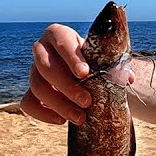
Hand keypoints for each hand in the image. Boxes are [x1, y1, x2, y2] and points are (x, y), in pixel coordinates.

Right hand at [19, 23, 136, 124]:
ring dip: (59, 104)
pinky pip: (27, 102)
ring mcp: (34, 71)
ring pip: (36, 86)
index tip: (85, 73)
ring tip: (80, 117)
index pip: (61, 40)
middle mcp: (42, 50)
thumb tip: (127, 78)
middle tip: (87, 101)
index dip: (71, 57)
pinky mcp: (31, 91)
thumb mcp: (105, 59)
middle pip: (45, 66)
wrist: (85, 73)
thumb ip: (116, 66)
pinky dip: (42, 113)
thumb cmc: (95, 61)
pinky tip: (62, 120)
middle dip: (66, 86)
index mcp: (59, 35)